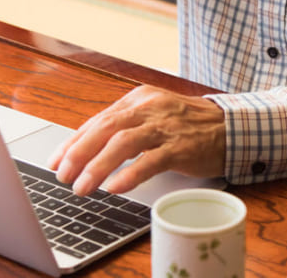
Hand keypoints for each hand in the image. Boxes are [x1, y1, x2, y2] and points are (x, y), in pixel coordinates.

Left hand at [48, 85, 225, 196]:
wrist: (230, 127)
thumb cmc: (188, 124)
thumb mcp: (154, 115)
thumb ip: (125, 126)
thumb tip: (87, 147)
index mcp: (138, 99)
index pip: (98, 119)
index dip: (73, 141)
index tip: (56, 160)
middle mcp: (149, 108)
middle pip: (105, 127)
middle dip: (78, 153)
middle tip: (63, 175)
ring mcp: (165, 126)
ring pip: (123, 142)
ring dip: (97, 166)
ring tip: (82, 186)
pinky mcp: (180, 147)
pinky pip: (150, 160)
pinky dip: (129, 174)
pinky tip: (114, 188)